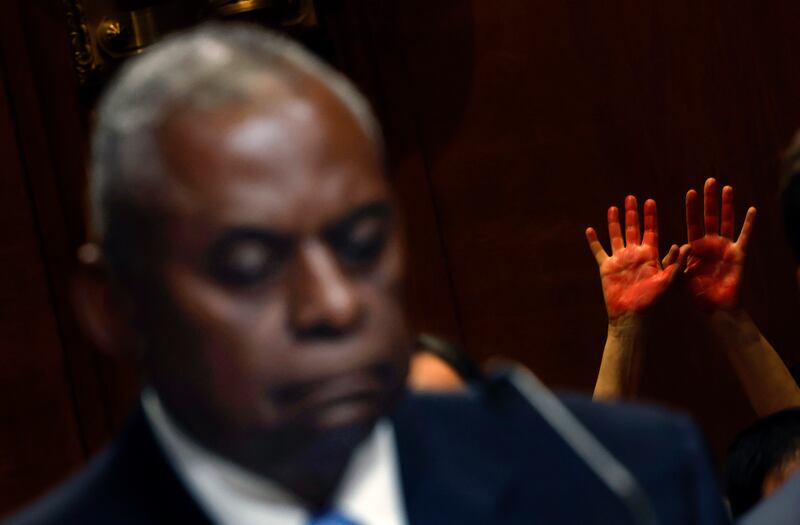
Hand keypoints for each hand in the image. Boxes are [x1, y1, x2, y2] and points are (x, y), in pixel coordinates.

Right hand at [586, 195, 686, 319]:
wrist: (634, 317)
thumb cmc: (654, 303)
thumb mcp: (669, 281)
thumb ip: (676, 263)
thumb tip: (687, 246)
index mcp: (650, 256)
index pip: (650, 230)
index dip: (650, 216)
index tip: (650, 201)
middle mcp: (634, 255)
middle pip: (632, 229)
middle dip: (632, 213)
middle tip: (631, 198)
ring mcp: (620, 261)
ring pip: (616, 236)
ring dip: (614, 222)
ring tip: (613, 208)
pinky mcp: (606, 268)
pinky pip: (598, 251)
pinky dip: (593, 241)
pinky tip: (589, 230)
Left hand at [684, 178, 755, 310]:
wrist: (713, 307)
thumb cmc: (694, 293)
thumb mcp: (678, 275)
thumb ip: (675, 262)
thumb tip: (673, 246)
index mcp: (695, 246)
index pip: (693, 222)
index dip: (692, 208)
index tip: (690, 191)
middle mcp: (711, 243)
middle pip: (710, 216)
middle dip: (709, 199)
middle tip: (709, 180)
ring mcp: (725, 247)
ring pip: (727, 222)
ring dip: (727, 205)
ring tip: (727, 188)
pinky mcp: (738, 255)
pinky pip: (744, 237)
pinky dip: (748, 223)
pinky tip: (751, 209)